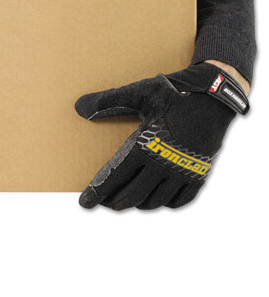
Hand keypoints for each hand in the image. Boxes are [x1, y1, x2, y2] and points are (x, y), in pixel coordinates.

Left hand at [75, 63, 248, 210]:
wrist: (217, 94)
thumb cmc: (176, 92)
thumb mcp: (140, 92)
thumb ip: (108, 101)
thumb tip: (79, 107)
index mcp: (145, 147)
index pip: (114, 178)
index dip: (97, 193)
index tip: (84, 203)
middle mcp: (163, 165)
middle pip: (132, 196)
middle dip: (114, 202)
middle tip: (104, 202)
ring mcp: (183, 172)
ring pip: (155, 201)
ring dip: (137, 204)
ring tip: (127, 199)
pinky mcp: (200, 174)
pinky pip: (180, 200)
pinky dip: (165, 203)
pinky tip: (156, 197)